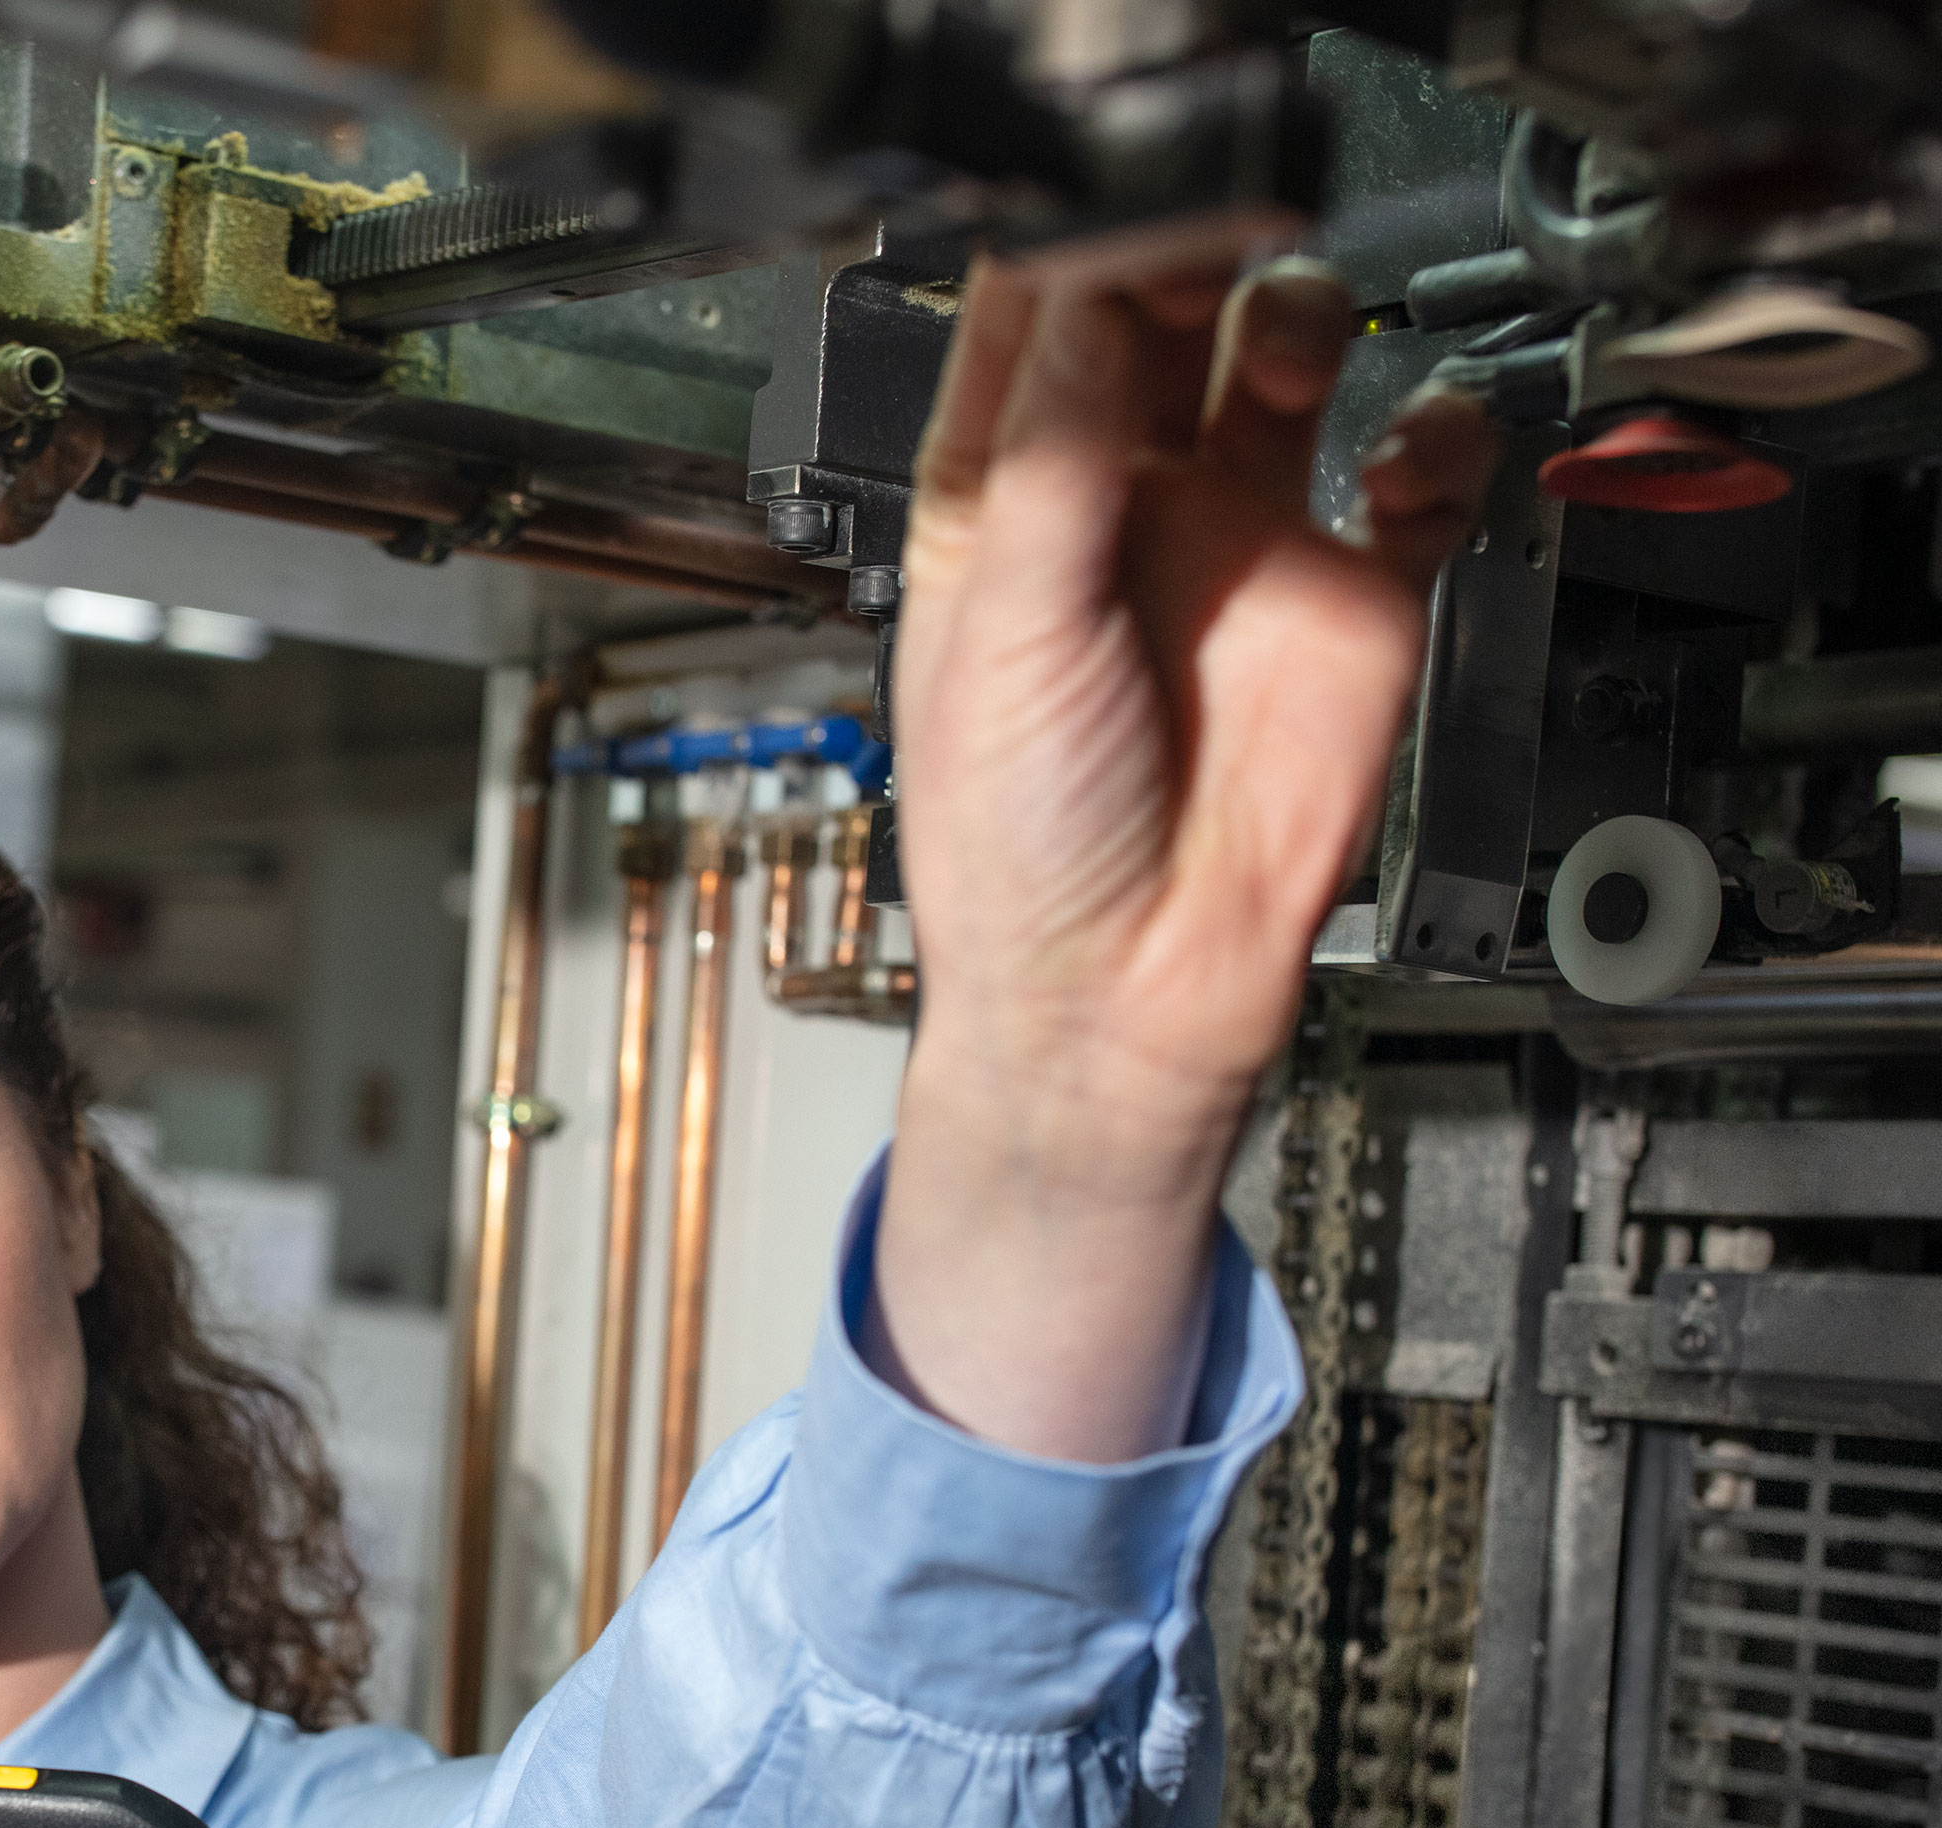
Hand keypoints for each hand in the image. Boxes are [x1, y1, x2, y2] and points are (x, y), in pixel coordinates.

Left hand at [869, 253, 1501, 1460]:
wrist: (1120, 1002)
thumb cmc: (1014, 853)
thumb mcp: (1003, 634)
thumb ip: (1057, 466)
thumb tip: (1088, 300)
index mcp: (1001, 507)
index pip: (1033, 323)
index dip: (1076, 251)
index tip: (1121, 216)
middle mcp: (1120, 505)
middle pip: (1163, 311)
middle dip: (1191, 253)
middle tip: (1223, 232)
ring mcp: (1238, 542)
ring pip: (1283, 359)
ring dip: (1293, 314)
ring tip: (1289, 326)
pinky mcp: (1348, 597)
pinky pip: (1418, 472)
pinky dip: (1435, 433)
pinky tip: (1408, 450)